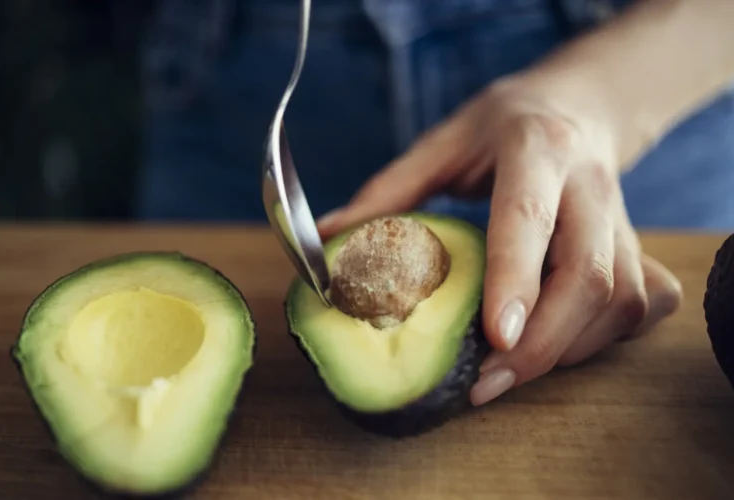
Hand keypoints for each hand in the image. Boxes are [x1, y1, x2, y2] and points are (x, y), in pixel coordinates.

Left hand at [316, 74, 682, 405]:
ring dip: (567, 349)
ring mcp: (622, 217)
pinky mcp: (638, 245)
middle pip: (590, 276)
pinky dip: (603, 338)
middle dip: (542, 343)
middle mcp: (588, 185)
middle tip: (487, 384)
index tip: (496, 338)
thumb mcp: (442, 143)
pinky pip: (642, 305)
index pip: (528, 219)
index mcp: (534, 150)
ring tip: (509, 372)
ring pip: (620, 299)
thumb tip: (327, 238)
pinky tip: (562, 343)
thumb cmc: (502, 125)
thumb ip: (388, 192)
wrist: (580, 105)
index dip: (516, 280)